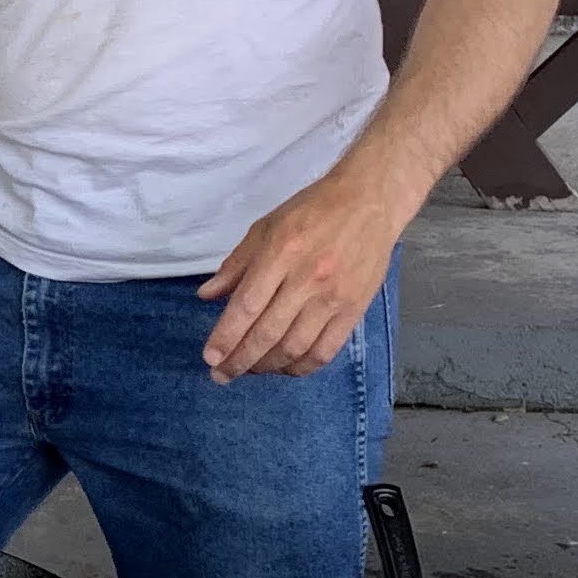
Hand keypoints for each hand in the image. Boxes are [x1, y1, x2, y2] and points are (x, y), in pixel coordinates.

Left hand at [198, 160, 403, 381]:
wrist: (370, 203)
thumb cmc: (313, 211)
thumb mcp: (266, 226)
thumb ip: (236, 263)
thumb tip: (207, 295)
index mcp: (281, 252)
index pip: (247, 306)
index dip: (226, 337)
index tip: (210, 357)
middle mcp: (307, 278)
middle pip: (268, 333)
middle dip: (240, 361)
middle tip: (221, 374)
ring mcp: (333, 297)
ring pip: (295, 348)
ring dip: (267, 366)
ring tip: (249, 370)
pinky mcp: (354, 309)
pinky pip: (325, 350)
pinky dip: (302, 367)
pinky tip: (285, 368)